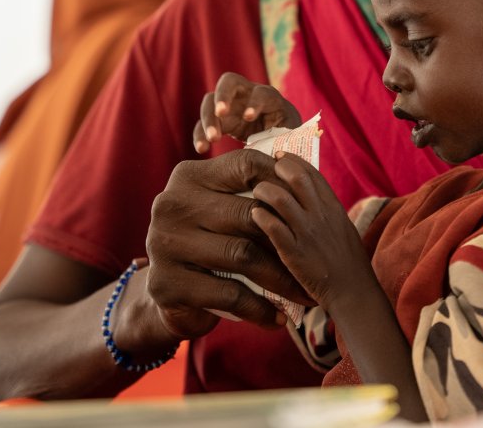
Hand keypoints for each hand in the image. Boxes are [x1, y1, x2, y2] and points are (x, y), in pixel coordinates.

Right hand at [142, 149, 312, 338]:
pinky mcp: (166, 283)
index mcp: (189, 176)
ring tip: (304, 293)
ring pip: (242, 254)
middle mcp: (172, 204)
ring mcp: (165, 243)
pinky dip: (258, 308)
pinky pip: (228, 294)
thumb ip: (249, 192)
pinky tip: (277, 317)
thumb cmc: (208, 243)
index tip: (311, 204)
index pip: (246, 165)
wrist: (168, 293)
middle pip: (248, 214)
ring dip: (280, 279)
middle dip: (289, 239)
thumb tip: (307, 180)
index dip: (285, 182)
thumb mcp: (219, 210)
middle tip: (317, 258)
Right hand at [193, 72, 301, 154]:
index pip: (261, 92)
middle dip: (224, 95)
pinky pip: (203, 123)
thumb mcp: (289, 136)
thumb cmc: (286, 135)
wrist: (275, 138)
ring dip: (208, 118)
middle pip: (229, 82)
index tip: (249, 117)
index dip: (255, 102)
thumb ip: (284, 139)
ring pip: (210, 101)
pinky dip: (200, 134)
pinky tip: (201, 148)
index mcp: (269, 97)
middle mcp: (247, 94)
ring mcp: (229, 105)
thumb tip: (279, 151)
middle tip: (221, 113)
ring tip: (212, 139)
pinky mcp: (218, 120)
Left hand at [251, 153, 376, 311]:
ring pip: (279, 199)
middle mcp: (321, 214)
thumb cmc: (347, 261)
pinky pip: (272, 227)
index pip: (311, 172)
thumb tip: (307, 195)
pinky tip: (254, 215)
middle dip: (277, 169)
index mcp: (333, 206)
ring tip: (256, 193)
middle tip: (263, 170)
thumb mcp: (342, 227)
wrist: (352, 291)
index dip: (292, 161)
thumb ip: (325, 210)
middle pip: (296, 178)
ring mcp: (307, 232)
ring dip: (263, 191)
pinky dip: (260, 216)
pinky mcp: (294, 253)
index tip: (279, 157)